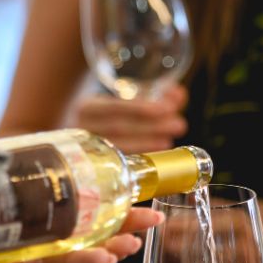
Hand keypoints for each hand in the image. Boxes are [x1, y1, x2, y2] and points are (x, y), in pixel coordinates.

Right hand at [70, 85, 187, 153]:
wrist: (82, 138)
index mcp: (87, 108)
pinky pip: (120, 162)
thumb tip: (180, 96)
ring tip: (169, 139)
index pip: (113, 107)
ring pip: (119, 147)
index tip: (167, 108)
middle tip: (179, 125)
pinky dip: (142, 155)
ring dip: (149, 142)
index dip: (139, 107)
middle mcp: (82, 130)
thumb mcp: (123, 100)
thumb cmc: (109, 115)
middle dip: (151, 126)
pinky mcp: (95, 166)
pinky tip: (158, 152)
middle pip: (118, 128)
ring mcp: (88, 151)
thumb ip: (152, 96)